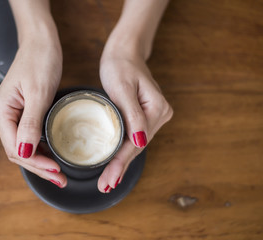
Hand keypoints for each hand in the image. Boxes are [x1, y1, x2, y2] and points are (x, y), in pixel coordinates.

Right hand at [0, 36, 66, 187]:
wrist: (41, 43)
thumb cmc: (39, 61)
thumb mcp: (38, 93)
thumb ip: (30, 123)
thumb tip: (24, 153)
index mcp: (2, 111)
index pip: (15, 147)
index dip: (35, 162)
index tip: (55, 170)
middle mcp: (3, 115)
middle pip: (18, 151)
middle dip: (38, 167)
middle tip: (60, 178)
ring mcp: (12, 115)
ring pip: (23, 146)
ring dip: (40, 161)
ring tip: (58, 173)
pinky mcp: (23, 112)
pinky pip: (28, 136)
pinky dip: (40, 149)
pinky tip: (52, 155)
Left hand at [97, 45, 172, 192]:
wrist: (124, 53)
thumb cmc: (120, 66)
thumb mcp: (122, 88)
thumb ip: (132, 115)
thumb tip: (139, 142)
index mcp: (157, 109)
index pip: (136, 141)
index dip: (121, 161)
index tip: (109, 179)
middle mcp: (160, 115)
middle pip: (137, 147)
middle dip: (120, 167)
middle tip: (105, 186)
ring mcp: (154, 117)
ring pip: (135, 145)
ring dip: (121, 163)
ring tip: (108, 181)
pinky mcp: (145, 117)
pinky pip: (133, 138)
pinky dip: (123, 152)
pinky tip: (115, 164)